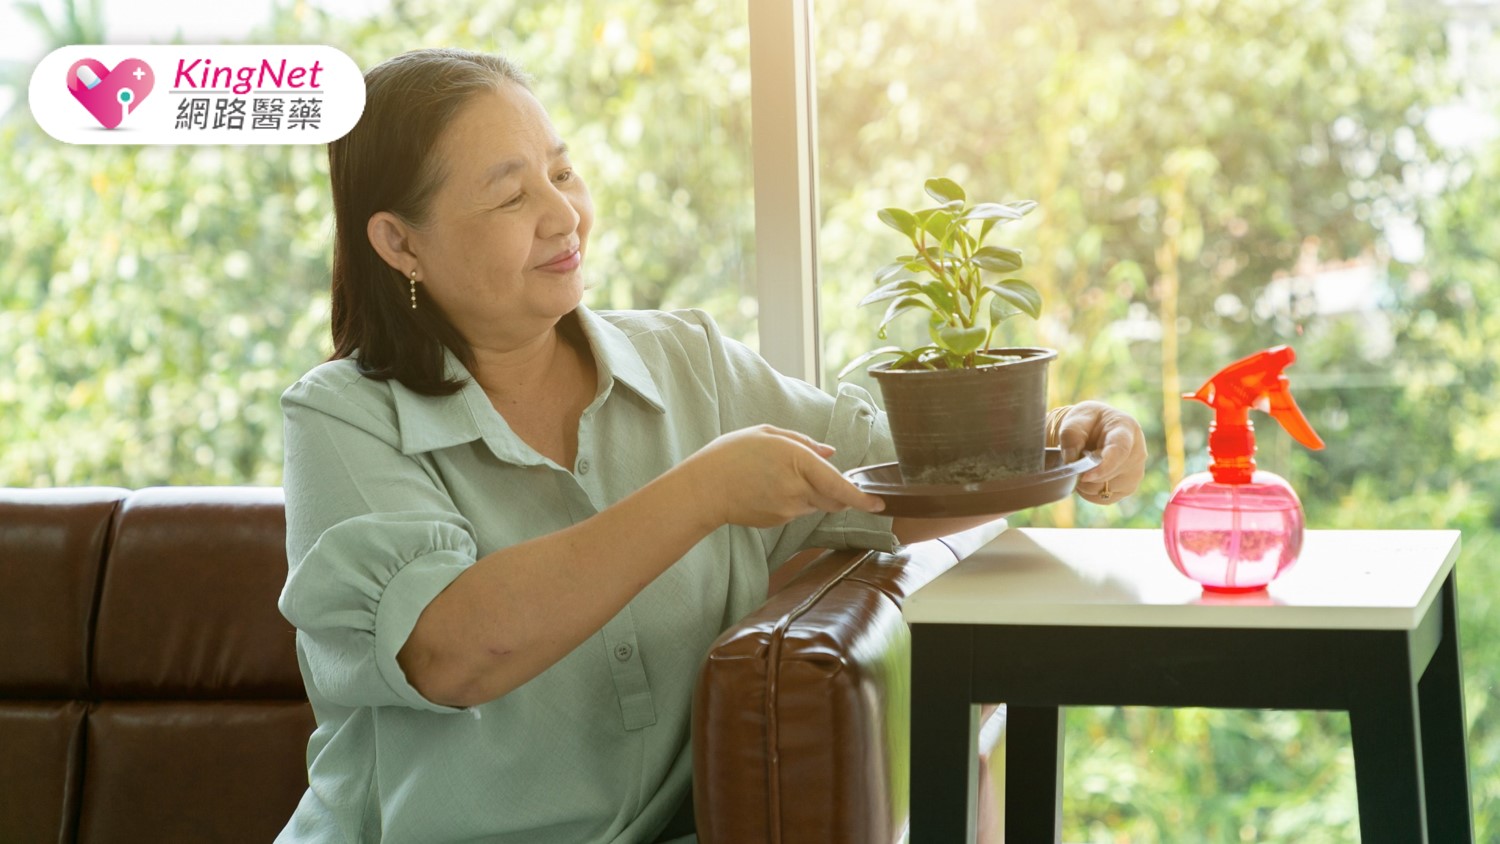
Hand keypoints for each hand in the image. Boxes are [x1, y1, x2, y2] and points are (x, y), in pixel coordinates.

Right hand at [676, 424, 886, 528]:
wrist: (704, 488)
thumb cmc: (732, 454)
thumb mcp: (767, 434)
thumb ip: (804, 442)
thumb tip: (830, 453)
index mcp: (797, 461)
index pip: (839, 486)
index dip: (862, 498)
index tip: (880, 505)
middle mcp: (797, 489)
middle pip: (834, 499)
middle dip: (838, 493)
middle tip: (820, 476)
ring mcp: (788, 509)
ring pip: (815, 504)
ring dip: (811, 493)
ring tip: (777, 476)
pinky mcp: (778, 521)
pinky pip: (796, 511)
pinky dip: (792, 500)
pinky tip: (768, 488)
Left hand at [1056, 401, 1146, 504]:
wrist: (1095, 428)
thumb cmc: (1086, 422)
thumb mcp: (1075, 421)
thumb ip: (1071, 438)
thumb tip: (1071, 463)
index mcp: (1126, 429)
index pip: (1119, 451)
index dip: (1102, 468)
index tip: (1084, 476)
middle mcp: (1137, 452)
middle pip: (1110, 475)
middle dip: (1086, 473)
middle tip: (1076, 460)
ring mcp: (1136, 471)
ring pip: (1105, 490)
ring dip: (1087, 484)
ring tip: (1084, 466)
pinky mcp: (1129, 487)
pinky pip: (1104, 498)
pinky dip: (1091, 492)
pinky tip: (1089, 476)